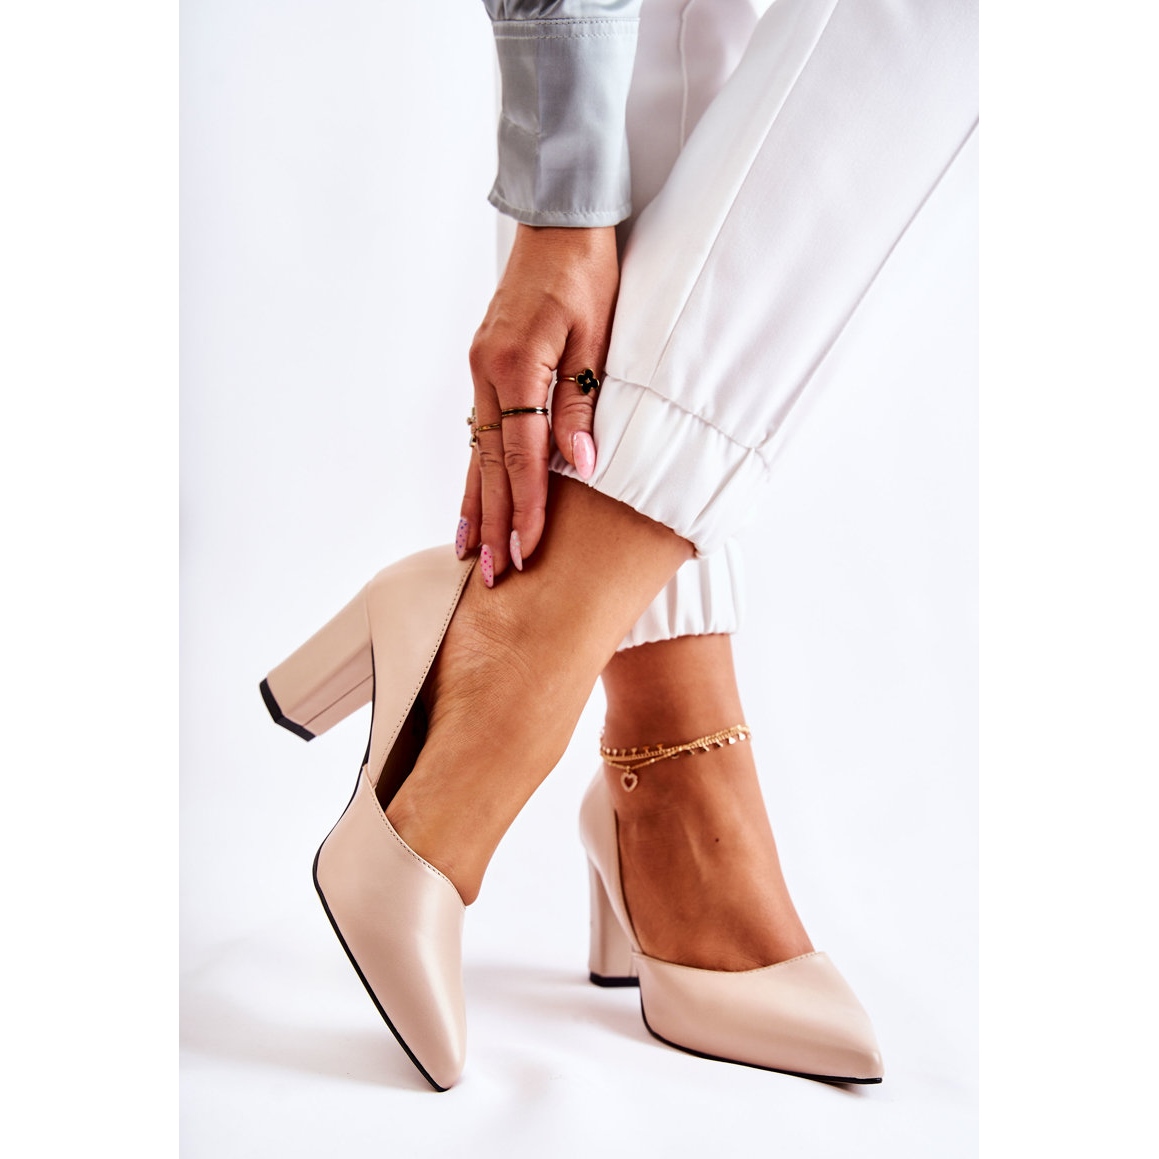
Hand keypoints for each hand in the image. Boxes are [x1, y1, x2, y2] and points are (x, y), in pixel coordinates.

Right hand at [459, 224, 618, 584]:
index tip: (527, 551)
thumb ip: (581, 404)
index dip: (525, 507)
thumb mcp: (597, 338)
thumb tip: (581, 467)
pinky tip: (471, 498)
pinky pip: (476, 431)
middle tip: (490, 575)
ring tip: (468, 552)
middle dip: (492, 522)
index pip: (521, 455)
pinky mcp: (484, 367)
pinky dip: (474, 471)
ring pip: (474, 452)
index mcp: (518, 365)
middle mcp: (488, 372)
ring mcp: (480, 370)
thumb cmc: (587, 274)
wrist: (559, 223)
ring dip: (474, 504)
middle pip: (488, 463)